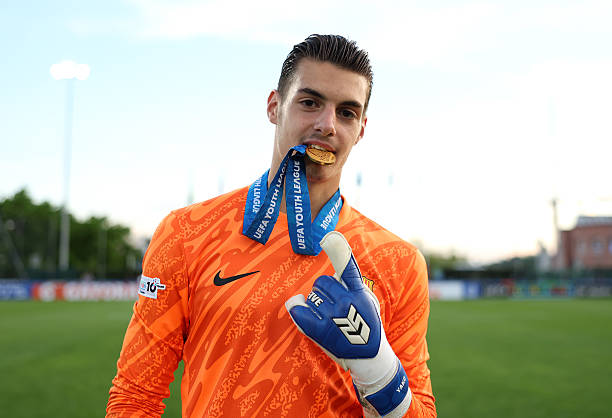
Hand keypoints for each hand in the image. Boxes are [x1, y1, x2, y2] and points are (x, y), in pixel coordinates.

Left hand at [285, 231, 411, 416]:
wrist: (370, 357)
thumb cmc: (366, 326)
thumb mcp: (367, 301)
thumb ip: (353, 284)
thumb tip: (338, 259)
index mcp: (359, 293)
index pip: (348, 268)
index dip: (339, 250)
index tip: (330, 237)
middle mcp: (347, 302)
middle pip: (322, 282)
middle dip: (323, 290)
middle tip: (331, 304)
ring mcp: (333, 316)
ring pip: (312, 295)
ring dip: (315, 301)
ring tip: (326, 314)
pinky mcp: (320, 330)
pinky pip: (300, 310)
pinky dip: (297, 308)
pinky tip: (300, 309)